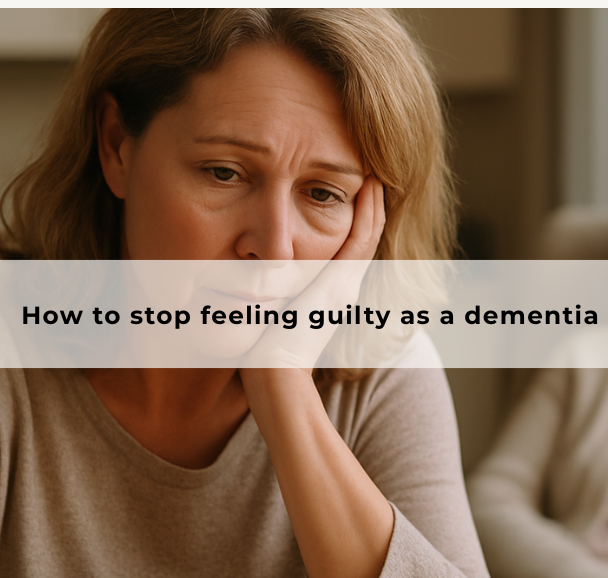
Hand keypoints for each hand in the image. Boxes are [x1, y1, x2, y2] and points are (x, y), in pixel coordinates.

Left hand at [241, 176, 385, 369]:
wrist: (273, 373)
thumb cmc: (259, 350)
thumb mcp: (264, 308)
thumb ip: (261, 287)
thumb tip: (235, 267)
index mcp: (327, 293)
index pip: (348, 246)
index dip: (353, 218)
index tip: (348, 189)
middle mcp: (342, 286)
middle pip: (364, 237)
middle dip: (367, 206)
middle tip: (369, 174)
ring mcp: (345, 284)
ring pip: (369, 233)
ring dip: (372, 203)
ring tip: (372, 175)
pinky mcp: (341, 283)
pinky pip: (362, 238)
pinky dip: (369, 212)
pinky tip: (370, 186)